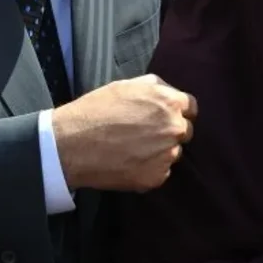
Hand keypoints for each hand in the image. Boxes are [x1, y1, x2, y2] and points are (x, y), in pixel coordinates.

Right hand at [52, 74, 196, 191]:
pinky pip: (160, 172)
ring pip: (173, 153)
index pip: (191, 108)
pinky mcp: (156, 177)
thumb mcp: (127, 85)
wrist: (71, 144)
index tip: (165, 117)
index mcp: (170, 102)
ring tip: (132, 149)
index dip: (178, 111)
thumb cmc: (96, 110)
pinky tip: (128, 163)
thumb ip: (155, 87)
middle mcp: (174, 128)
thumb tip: (169, 93)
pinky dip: (149, 169)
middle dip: (170, 132)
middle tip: (145, 134)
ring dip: (159, 152)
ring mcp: (167, 155)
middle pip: (185, 131)